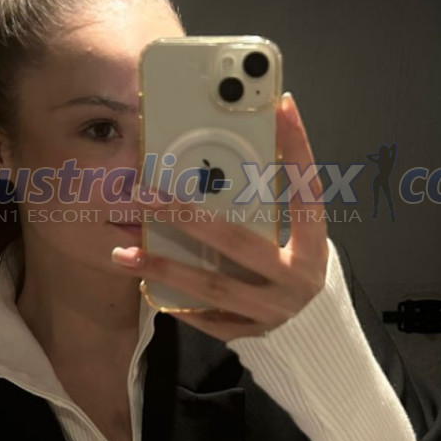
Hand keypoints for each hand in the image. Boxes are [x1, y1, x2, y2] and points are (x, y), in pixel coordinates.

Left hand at [111, 91, 328, 341]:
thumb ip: (273, 204)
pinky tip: (144, 283)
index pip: (306, 191)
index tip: (281, 106)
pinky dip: (176, 299)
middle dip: (187, 217)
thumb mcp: (299, 236)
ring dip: (165, 266)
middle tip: (146, 195)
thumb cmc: (296, 267)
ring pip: (213, 286)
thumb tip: (233, 151)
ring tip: (126, 252)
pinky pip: (207, 317)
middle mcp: (297, 279)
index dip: (297, 148)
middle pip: (238, 243)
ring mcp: (273, 311)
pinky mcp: (250, 334)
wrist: (313, 331)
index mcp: (314, 246)